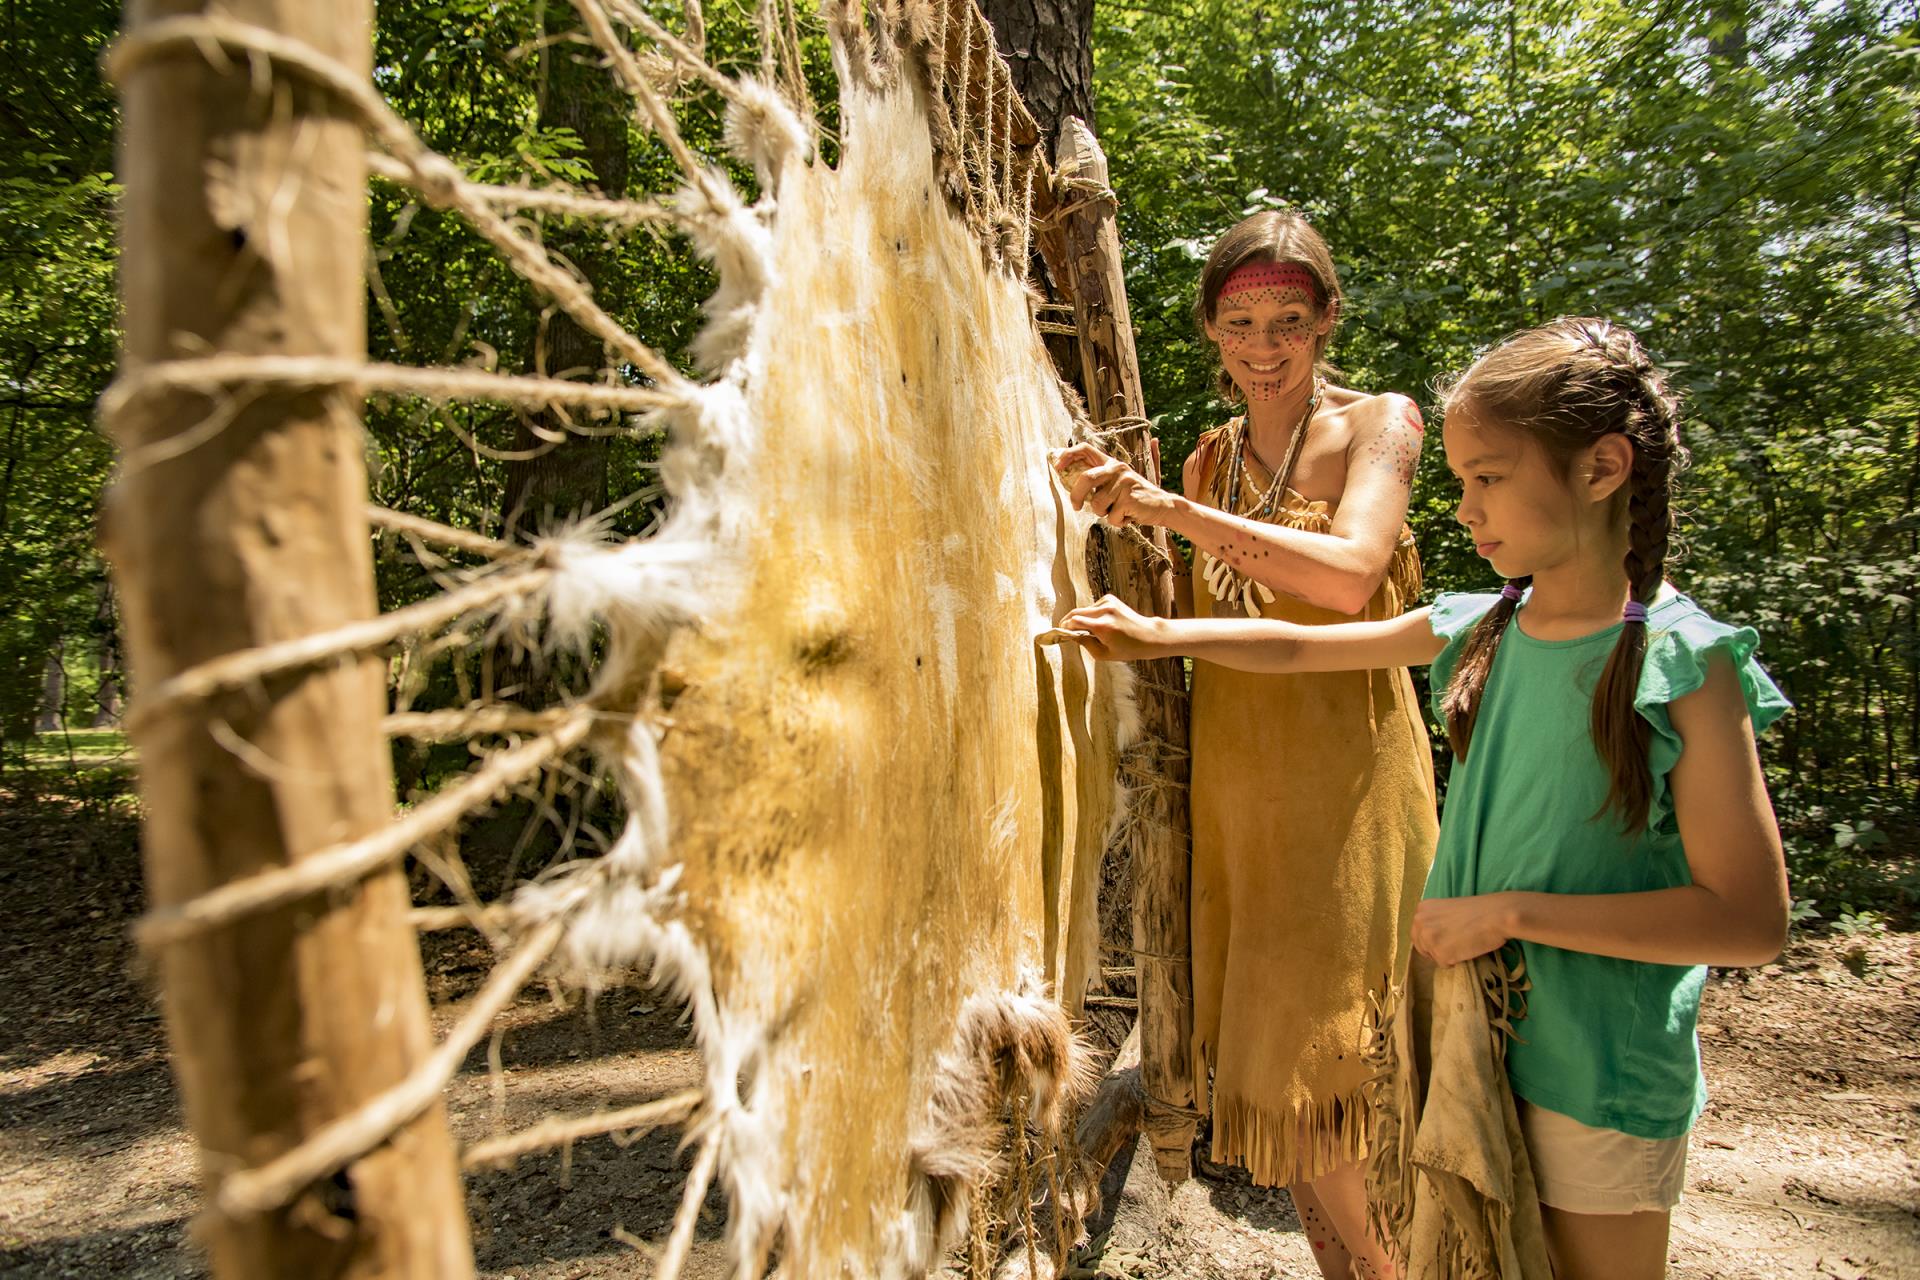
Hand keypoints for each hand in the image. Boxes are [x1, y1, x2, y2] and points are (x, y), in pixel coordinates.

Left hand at [1053, 443, 1175, 528]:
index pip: (1085, 449)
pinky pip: (1110, 517)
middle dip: (1075, 496)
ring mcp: (1124, 482)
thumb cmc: (1132, 497)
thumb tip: (1066, 473)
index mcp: (1111, 463)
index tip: (1056, 467)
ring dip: (1104, 514)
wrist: (1163, 506)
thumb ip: (1097, 479)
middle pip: (1085, 478)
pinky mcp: (1129, 498)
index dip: (1067, 455)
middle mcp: (1117, 468)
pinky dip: (1117, 522)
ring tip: (1117, 510)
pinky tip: (1128, 516)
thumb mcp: (1116, 483)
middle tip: (1076, 507)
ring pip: (1096, 504)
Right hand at [1055, 594, 1165, 661]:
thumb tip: (1070, 635)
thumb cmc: (1127, 649)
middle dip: (1068, 622)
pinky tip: (1098, 624)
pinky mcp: (1110, 598)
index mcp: (1103, 626)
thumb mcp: (1104, 654)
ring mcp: (1108, 602)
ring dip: (1080, 619)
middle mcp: (1105, 610)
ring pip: (1083, 609)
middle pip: (1075, 612)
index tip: (1060, 633)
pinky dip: (1090, 615)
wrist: (1148, 636)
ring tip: (1088, 631)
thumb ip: (1084, 644)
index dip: (1064, 627)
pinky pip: (1092, 607)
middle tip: (1065, 631)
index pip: (1075, 621)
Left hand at [1411, 894, 1517, 966]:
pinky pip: (1444, 964)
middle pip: (1421, 946)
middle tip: (1456, 945)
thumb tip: (1433, 937)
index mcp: (1422, 909)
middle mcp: (1420, 922)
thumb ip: (1436, 920)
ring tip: (1464, 944)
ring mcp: (1428, 938)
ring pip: (1432, 956)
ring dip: (1447, 955)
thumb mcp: (1449, 909)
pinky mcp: (1439, 953)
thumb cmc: (1479, 911)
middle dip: (1436, 949)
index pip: (1418, 932)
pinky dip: (1455, 961)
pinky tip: (1466, 949)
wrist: (1496, 915)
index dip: (1433, 939)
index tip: (1447, 938)